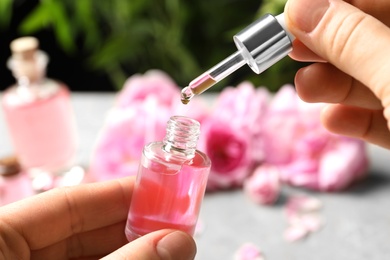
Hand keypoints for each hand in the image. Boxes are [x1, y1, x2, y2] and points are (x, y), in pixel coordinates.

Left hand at [0, 177, 195, 258]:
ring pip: (86, 256)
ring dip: (131, 253)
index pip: (69, 202)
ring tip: (168, 249)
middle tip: (174, 226)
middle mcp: (10, 252)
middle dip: (132, 228)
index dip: (120, 193)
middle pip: (82, 231)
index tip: (162, 187)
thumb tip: (180, 242)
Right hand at [284, 0, 389, 147]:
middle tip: (292, 48)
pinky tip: (333, 119)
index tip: (296, 14)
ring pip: (375, 81)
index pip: (377, 1)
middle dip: (329, 46)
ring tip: (305, 88)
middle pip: (373, 39)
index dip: (334, 4)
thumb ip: (351, 40)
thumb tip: (302, 9)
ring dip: (334, 85)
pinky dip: (354, 119)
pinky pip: (383, 119)